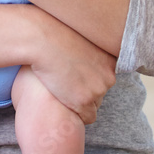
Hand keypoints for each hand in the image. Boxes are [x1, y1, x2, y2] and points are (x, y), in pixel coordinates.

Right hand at [29, 8, 115, 123]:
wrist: (42, 40)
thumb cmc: (54, 35)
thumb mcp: (82, 40)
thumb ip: (90, 51)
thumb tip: (86, 58)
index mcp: (111, 59)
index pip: (105, 78)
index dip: (89, 77)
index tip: (76, 74)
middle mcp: (109, 75)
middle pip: (101, 92)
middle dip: (87, 90)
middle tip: (68, 83)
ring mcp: (98, 89)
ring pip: (94, 105)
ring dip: (82, 101)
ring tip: (64, 91)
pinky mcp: (84, 101)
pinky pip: (88, 117)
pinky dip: (78, 114)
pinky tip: (65, 104)